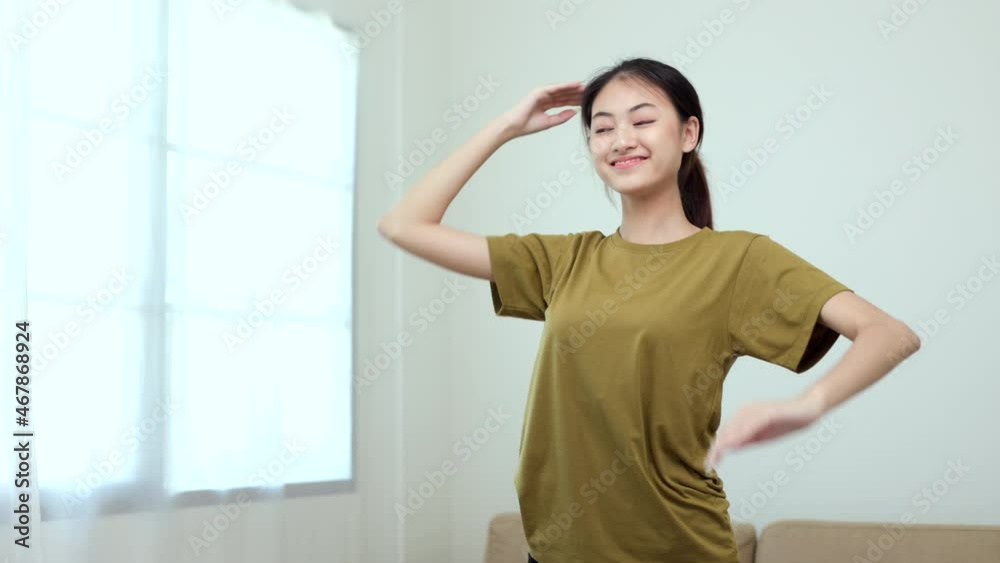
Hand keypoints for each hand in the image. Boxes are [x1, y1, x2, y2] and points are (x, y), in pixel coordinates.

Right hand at [499, 81, 584, 138]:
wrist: (514, 126)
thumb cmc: (527, 125)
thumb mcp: (549, 122)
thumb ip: (561, 117)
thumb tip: (574, 112)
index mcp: (546, 105)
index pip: (563, 101)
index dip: (575, 100)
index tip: (586, 99)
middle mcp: (544, 97)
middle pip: (563, 94)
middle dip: (576, 93)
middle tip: (589, 91)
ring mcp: (541, 93)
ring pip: (560, 90)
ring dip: (572, 87)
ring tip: (584, 86)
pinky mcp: (539, 91)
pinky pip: (555, 87)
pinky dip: (565, 85)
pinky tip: (575, 84)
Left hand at [705, 396, 824, 470]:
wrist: (805, 412)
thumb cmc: (782, 424)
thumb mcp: (760, 436)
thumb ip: (744, 440)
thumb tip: (727, 449)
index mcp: (741, 417)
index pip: (724, 435)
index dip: (715, 450)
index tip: (708, 466)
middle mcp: (745, 411)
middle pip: (726, 431)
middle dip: (716, 449)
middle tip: (708, 465)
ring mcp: (756, 410)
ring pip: (736, 427)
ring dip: (726, 442)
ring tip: (717, 455)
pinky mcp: (768, 411)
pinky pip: (753, 423)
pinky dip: (744, 433)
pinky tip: (737, 442)